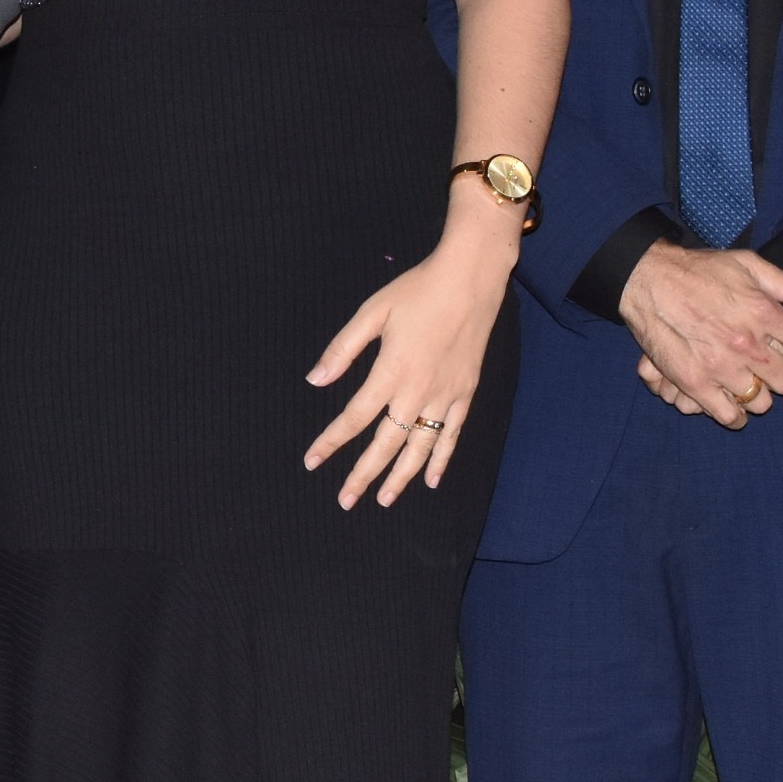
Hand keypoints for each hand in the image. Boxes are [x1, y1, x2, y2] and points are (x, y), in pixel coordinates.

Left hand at [303, 211, 517, 504]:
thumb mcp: (372, 313)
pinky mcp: (464, 394)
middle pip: (386, 444)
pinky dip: (440, 460)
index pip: (354, 418)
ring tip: (384, 500)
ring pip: (420, 448)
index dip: (331, 442)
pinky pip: (451, 435)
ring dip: (400, 477)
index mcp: (390, 372)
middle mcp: (418, 392)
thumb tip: (315, 380)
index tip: (312, 461)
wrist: (470, 280)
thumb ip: (343, 349)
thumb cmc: (417, 291)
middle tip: (345, 501)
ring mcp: (445, 396)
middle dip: (363, 475)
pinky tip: (429, 480)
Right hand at [619, 241, 782, 428]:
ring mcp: (720, 366)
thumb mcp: (748, 264)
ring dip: (759, 396)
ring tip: (749, 384)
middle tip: (769, 369)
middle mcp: (746, 342)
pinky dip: (734, 416)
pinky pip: (728, 415)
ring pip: (761, 402)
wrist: (648, 279)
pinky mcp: (695, 382)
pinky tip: (732, 406)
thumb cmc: (699, 270)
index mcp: (763, 312)